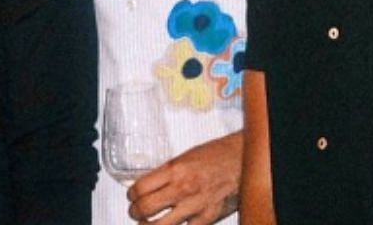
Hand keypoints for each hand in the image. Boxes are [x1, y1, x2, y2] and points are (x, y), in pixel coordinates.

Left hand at [127, 131, 242, 224]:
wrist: (241, 160)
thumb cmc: (215, 155)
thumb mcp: (184, 157)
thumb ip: (166, 173)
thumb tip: (148, 184)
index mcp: (174, 170)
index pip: (140, 188)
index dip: (131, 195)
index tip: (131, 196)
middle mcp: (183, 188)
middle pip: (146, 208)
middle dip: (135, 212)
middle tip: (135, 212)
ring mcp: (195, 205)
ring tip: (147, 223)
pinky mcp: (207, 218)